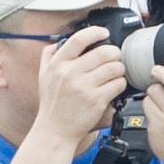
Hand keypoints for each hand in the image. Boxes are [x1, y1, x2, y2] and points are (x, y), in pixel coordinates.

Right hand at [27, 24, 130, 153]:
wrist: (55, 130)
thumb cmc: (52, 104)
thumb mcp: (43, 76)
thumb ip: (48, 57)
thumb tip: (56, 43)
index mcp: (58, 64)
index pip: (79, 39)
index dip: (96, 32)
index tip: (104, 33)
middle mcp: (70, 73)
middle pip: (103, 52)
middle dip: (114, 53)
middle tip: (114, 58)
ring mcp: (84, 87)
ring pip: (114, 67)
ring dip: (119, 69)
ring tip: (115, 74)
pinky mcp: (96, 100)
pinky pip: (117, 84)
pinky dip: (120, 84)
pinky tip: (114, 87)